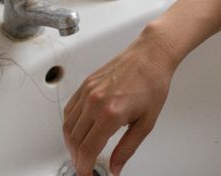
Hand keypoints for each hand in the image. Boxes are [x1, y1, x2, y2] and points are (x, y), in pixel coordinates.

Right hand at [63, 29, 178, 175]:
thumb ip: (127, 148)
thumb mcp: (146, 123)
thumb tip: (115, 167)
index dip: (85, 167)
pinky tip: (78, 132)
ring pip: (67, 126)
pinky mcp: (85, 84)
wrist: (151, 55)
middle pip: (74, 140)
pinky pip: (69, 110)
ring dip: (71, 144)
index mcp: (111, 114)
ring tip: (81, 153)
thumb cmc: (153, 84)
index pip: (87, 149)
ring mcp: (87, 92)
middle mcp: (95, 102)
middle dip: (77, 158)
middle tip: (85, 166)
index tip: (88, 174)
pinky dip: (69, 125)